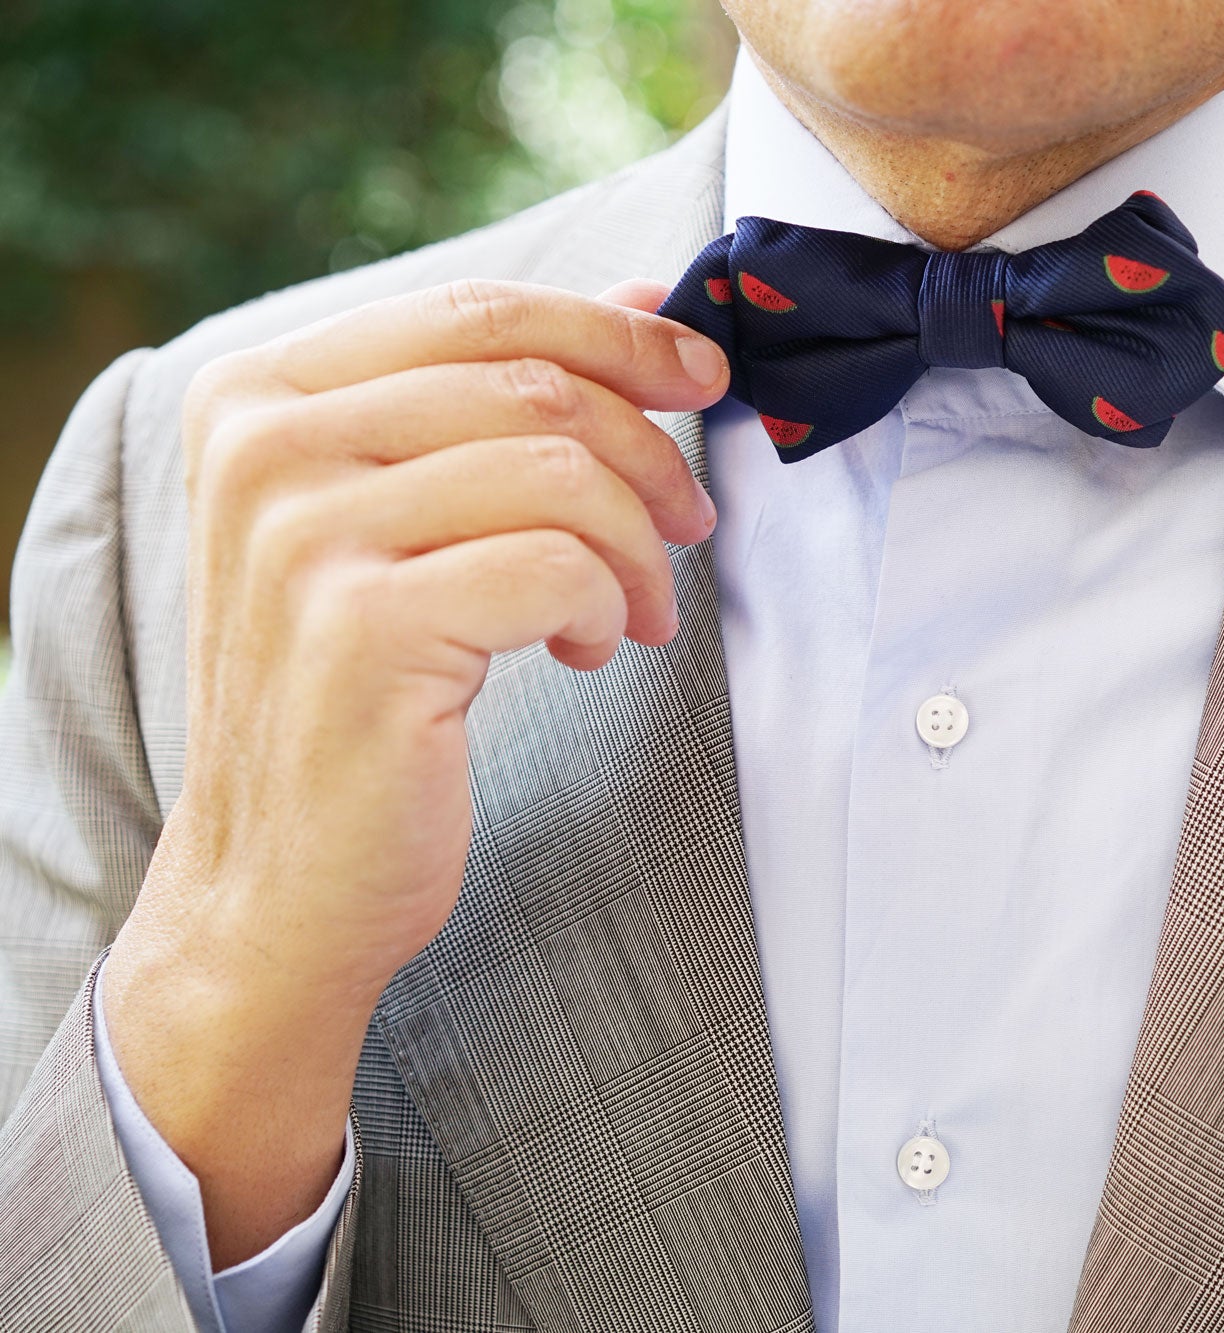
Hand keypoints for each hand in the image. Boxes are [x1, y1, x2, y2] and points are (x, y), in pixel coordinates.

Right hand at [98, 278, 726, 1266]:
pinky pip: (560, 566)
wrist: (280, 880)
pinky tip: (588, 651)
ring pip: (561, 473)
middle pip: (534, 386)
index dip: (615, 332)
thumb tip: (638, 303)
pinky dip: (605, 607)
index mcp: (259, 396)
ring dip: (636, 546)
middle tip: (690, 525)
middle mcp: (265, 449)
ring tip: (634, 610)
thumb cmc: (356, 696)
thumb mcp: (401, 523)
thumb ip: (491, 406)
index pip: (478, 311)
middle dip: (651, 454)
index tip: (701, 372)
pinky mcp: (364, 628)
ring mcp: (304, 536)